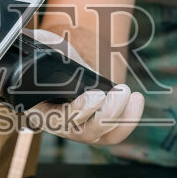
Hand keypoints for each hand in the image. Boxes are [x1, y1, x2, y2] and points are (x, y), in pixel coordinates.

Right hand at [23, 29, 143, 146]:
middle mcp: (61, 126)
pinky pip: (116, 132)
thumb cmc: (46, 55)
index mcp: (40, 110)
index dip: (80, 111)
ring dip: (125, 119)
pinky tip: (136, 100)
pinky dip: (129, 118)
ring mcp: (81, 129)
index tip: (97, 94)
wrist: (56, 64)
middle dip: (109, 114)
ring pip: (105, 136)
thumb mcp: (41, 48)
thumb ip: (42, 47)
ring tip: (135, 97)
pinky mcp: (99, 126)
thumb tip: (45, 41)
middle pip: (87, 133)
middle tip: (122, 91)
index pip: (59, 120)